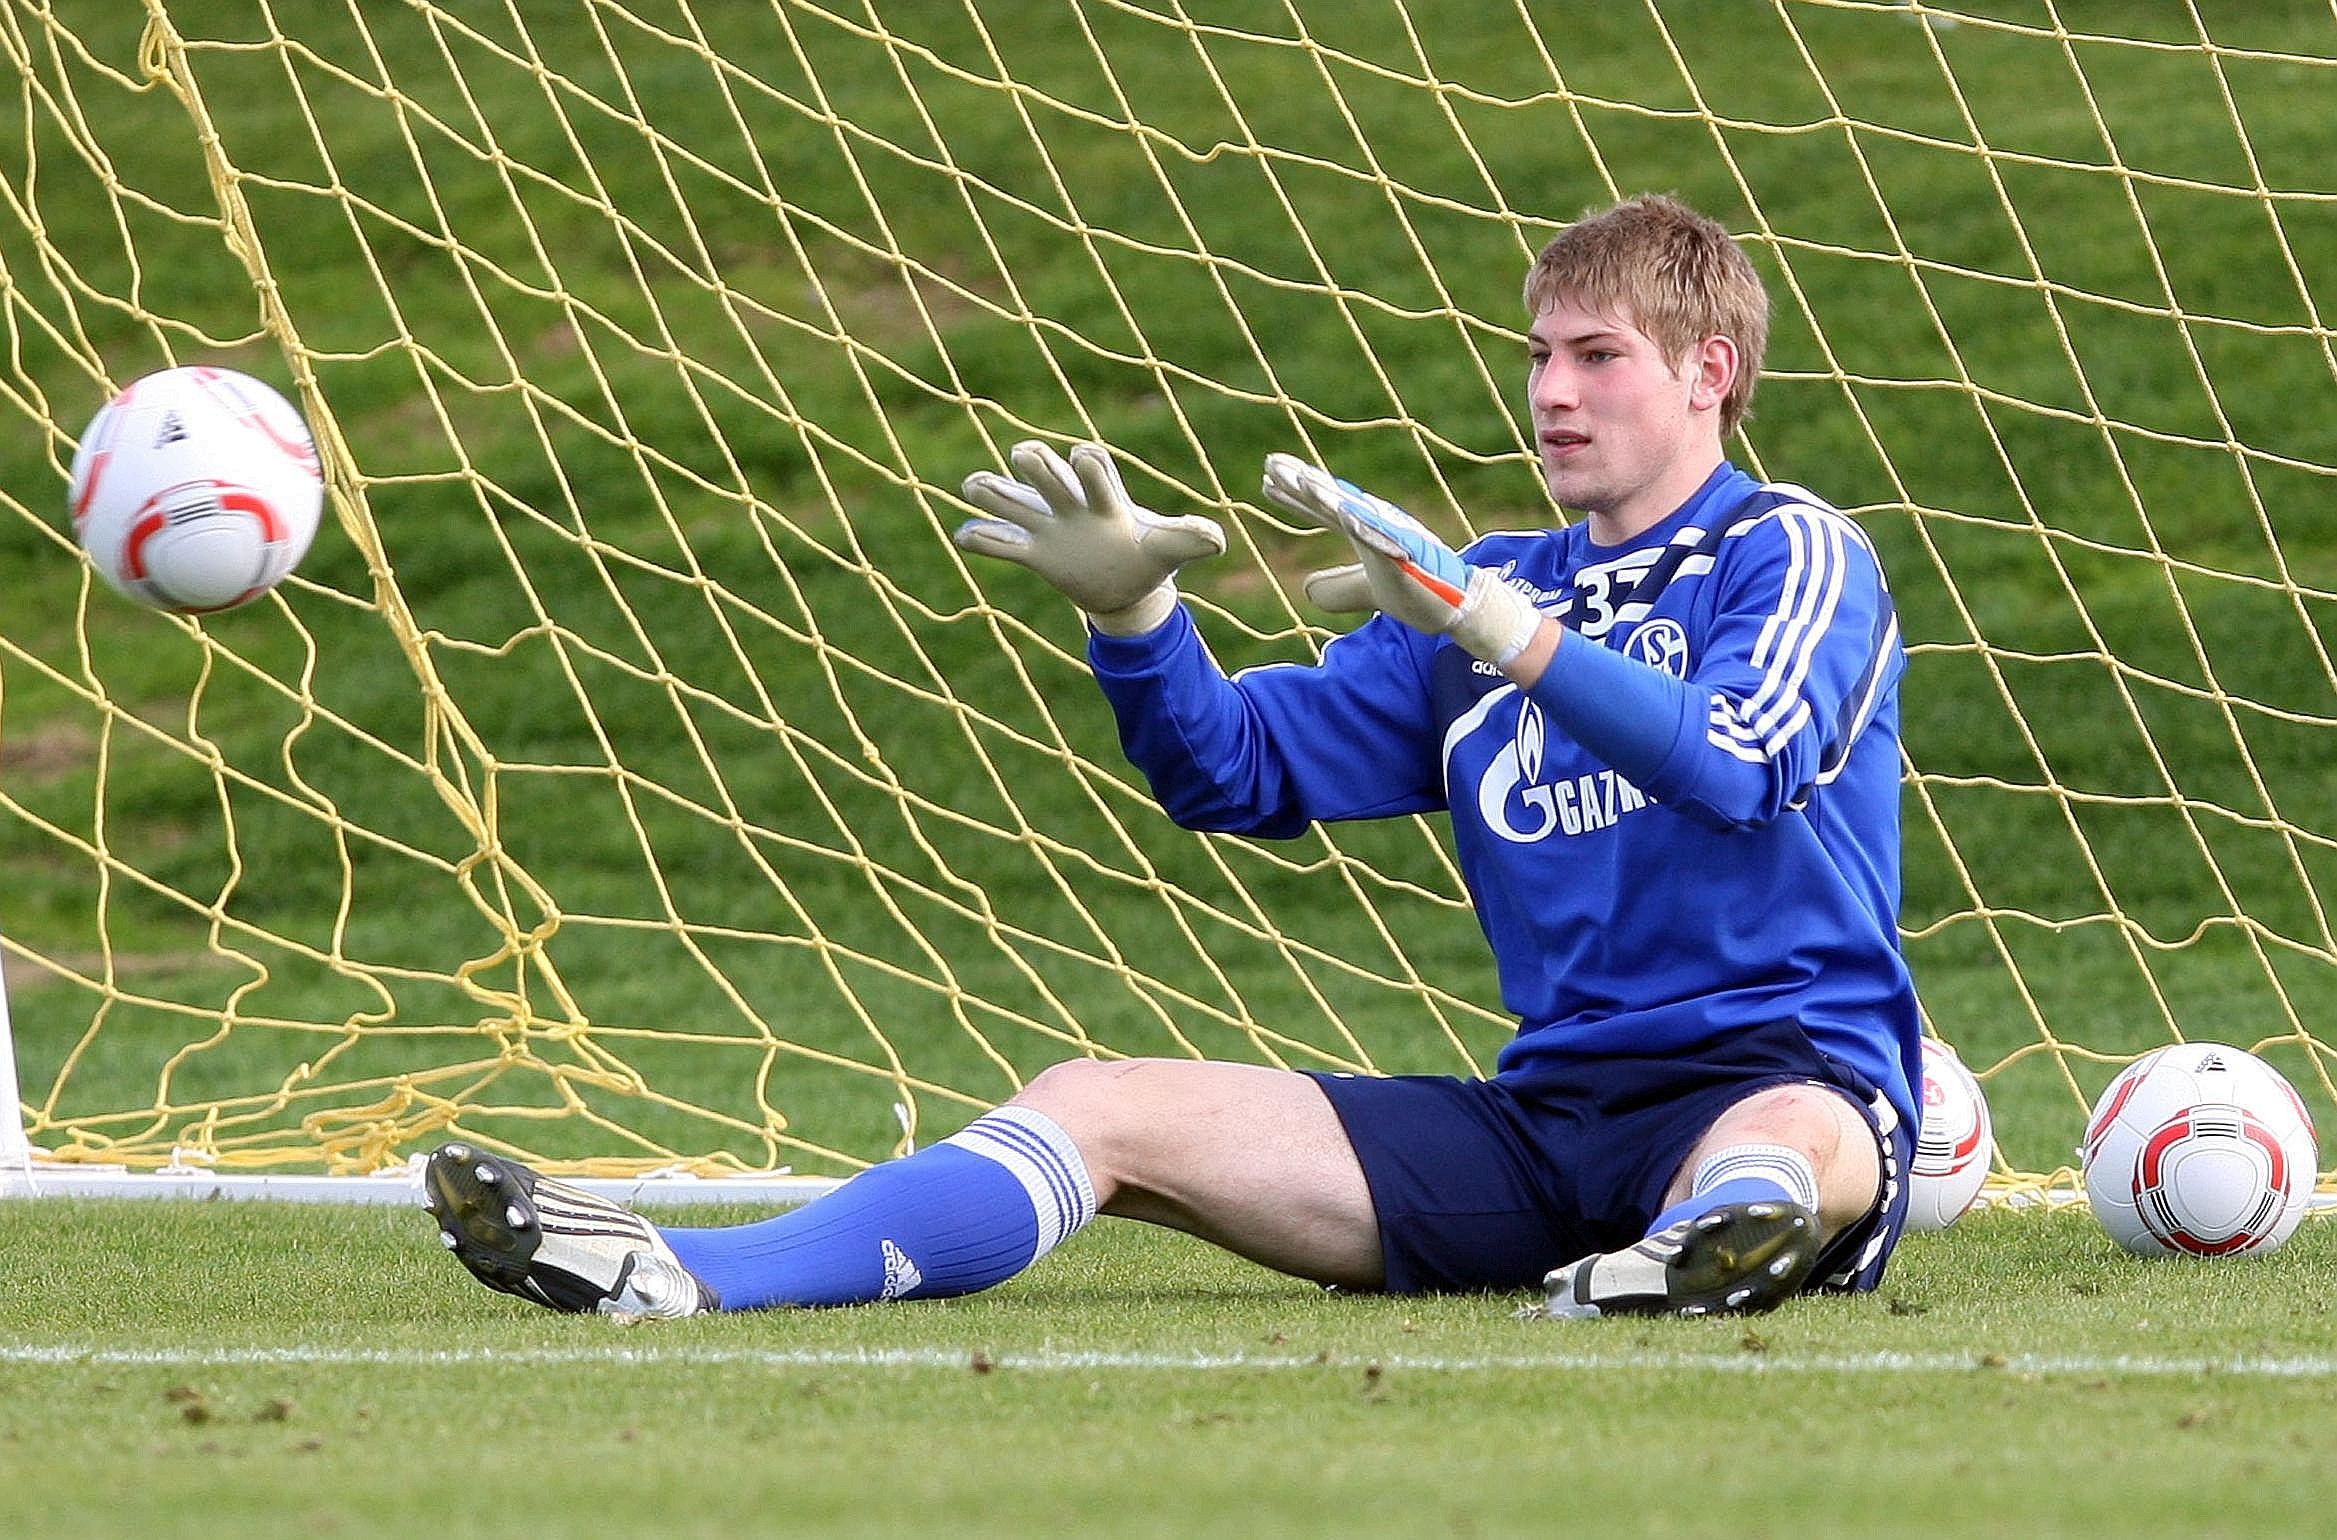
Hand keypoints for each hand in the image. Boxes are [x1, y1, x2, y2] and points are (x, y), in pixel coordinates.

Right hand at [958, 440, 1224, 634]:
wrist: (1126, 584)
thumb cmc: (1147, 558)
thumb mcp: (1168, 550)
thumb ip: (1188, 539)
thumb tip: (1218, 540)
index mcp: (1106, 499)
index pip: (1095, 470)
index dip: (1088, 465)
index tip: (1083, 455)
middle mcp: (1073, 505)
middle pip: (1050, 476)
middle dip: (1039, 467)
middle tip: (1024, 454)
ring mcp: (1050, 527)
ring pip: (1017, 503)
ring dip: (996, 493)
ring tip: (972, 484)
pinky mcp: (1036, 554)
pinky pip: (1004, 544)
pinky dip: (985, 539)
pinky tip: (963, 537)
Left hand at [1261, 453, 1541, 665]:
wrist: (1460, 607)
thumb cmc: (1419, 593)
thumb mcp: (1369, 592)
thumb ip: (1340, 587)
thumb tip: (1306, 590)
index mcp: (1366, 530)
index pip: (1324, 509)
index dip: (1295, 496)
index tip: (1266, 479)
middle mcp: (1378, 525)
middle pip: (1333, 499)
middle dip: (1302, 481)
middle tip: (1270, 464)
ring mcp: (1393, 535)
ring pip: (1354, 509)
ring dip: (1327, 494)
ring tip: (1299, 478)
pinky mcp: (1409, 552)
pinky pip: (1384, 536)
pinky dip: (1364, 523)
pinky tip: (1343, 512)